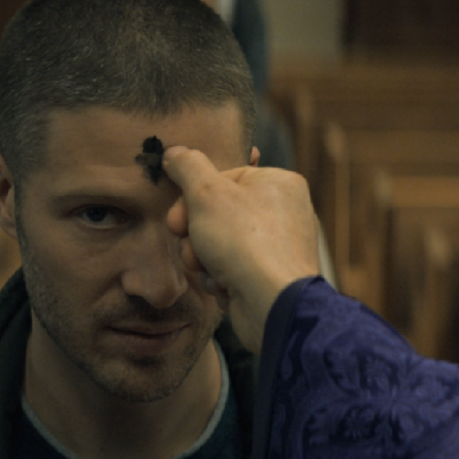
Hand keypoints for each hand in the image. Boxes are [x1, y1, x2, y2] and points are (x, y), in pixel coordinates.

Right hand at [164, 146, 320, 352]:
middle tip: (188, 243)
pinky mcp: (269, 278)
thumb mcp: (207, 193)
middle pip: (219, 213)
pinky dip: (220, 278)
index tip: (177, 217)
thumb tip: (174, 153)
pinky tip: (224, 286)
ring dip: (203, 258)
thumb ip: (188, 168)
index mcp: (278, 183)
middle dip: (195, 233)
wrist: (272, 305)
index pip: (223, 179)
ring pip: (220, 244)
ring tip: (209, 268)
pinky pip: (232, 270)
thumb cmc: (245, 243)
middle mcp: (284, 213)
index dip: (193, 198)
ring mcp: (278, 248)